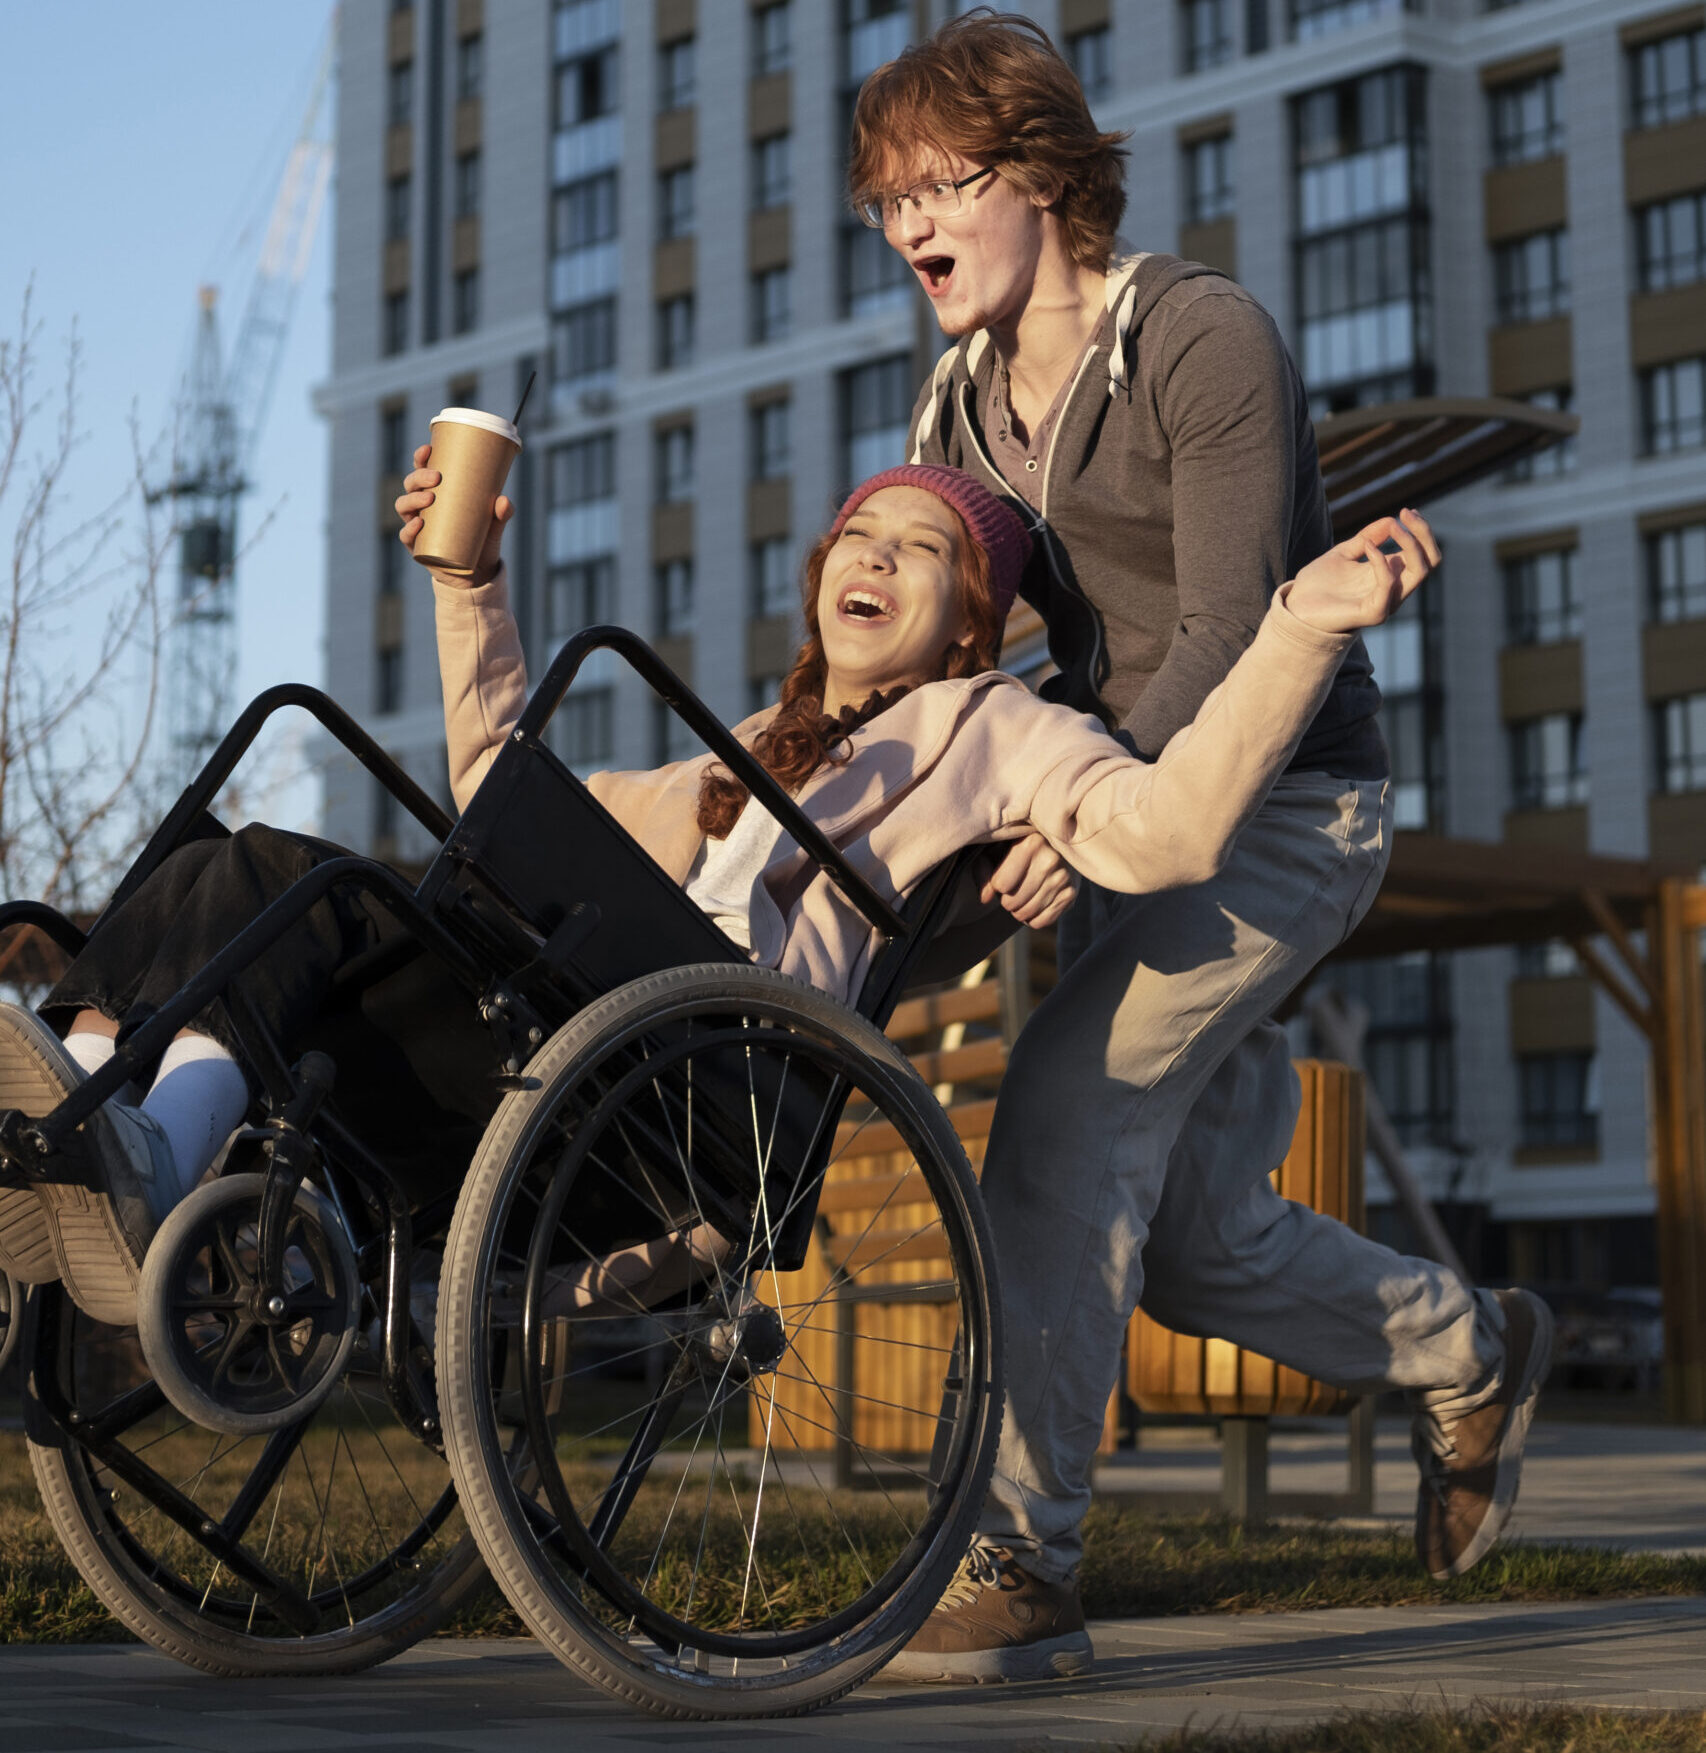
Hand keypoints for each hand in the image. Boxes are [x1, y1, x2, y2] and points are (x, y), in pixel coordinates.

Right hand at [395, 442, 514, 587]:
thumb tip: (503, 500)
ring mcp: (417, 526)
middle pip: (411, 486)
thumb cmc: (482, 541)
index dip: (421, 458)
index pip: (423, 471)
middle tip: (436, 477)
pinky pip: (406, 536)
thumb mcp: (494, 525)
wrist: (478, 574)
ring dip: (412, 499)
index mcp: (437, 494)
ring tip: (429, 498)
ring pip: (403, 507)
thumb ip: (501, 513)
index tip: (428, 449)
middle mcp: (423, 507)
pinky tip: (418, 524)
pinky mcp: (417, 548)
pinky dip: (409, 529)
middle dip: (419, 477)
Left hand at [980, 831, 1077, 930]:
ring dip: (1017, 909)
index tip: (1003, 872)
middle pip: (1012, 903)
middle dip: (1006, 899)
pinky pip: (1041, 922)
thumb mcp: (993, 849)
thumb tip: (985, 898)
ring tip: (1022, 892)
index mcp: (1031, 844)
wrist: (1051, 843)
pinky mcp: (1071, 894)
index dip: (996, 883)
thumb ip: (983, 870)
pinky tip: (1033, 901)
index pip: (1001, 884)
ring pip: (1026, 914)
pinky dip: (1032, 918)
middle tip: (1012, 886)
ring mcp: (1064, 878)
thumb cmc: (1015, 845)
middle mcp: (1051, 860)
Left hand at [1286, 509, 1440, 633]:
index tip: (1407, 511)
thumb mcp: (1343, 553)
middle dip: (1423, 533)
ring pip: (1419, 572)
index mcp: (1390, 576)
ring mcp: (1386, 603)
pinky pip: (1389, 584)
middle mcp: (1393, 590)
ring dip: (1410, 543)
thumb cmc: (1317, 584)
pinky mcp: (1374, 613)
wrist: (1295, 607)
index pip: (1423, 554)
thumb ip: (1367, 538)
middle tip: (1406, 513)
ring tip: (1393, 525)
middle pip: (1431, 562)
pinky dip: (1381, 560)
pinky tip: (1368, 546)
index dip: (1421, 531)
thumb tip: (1391, 520)